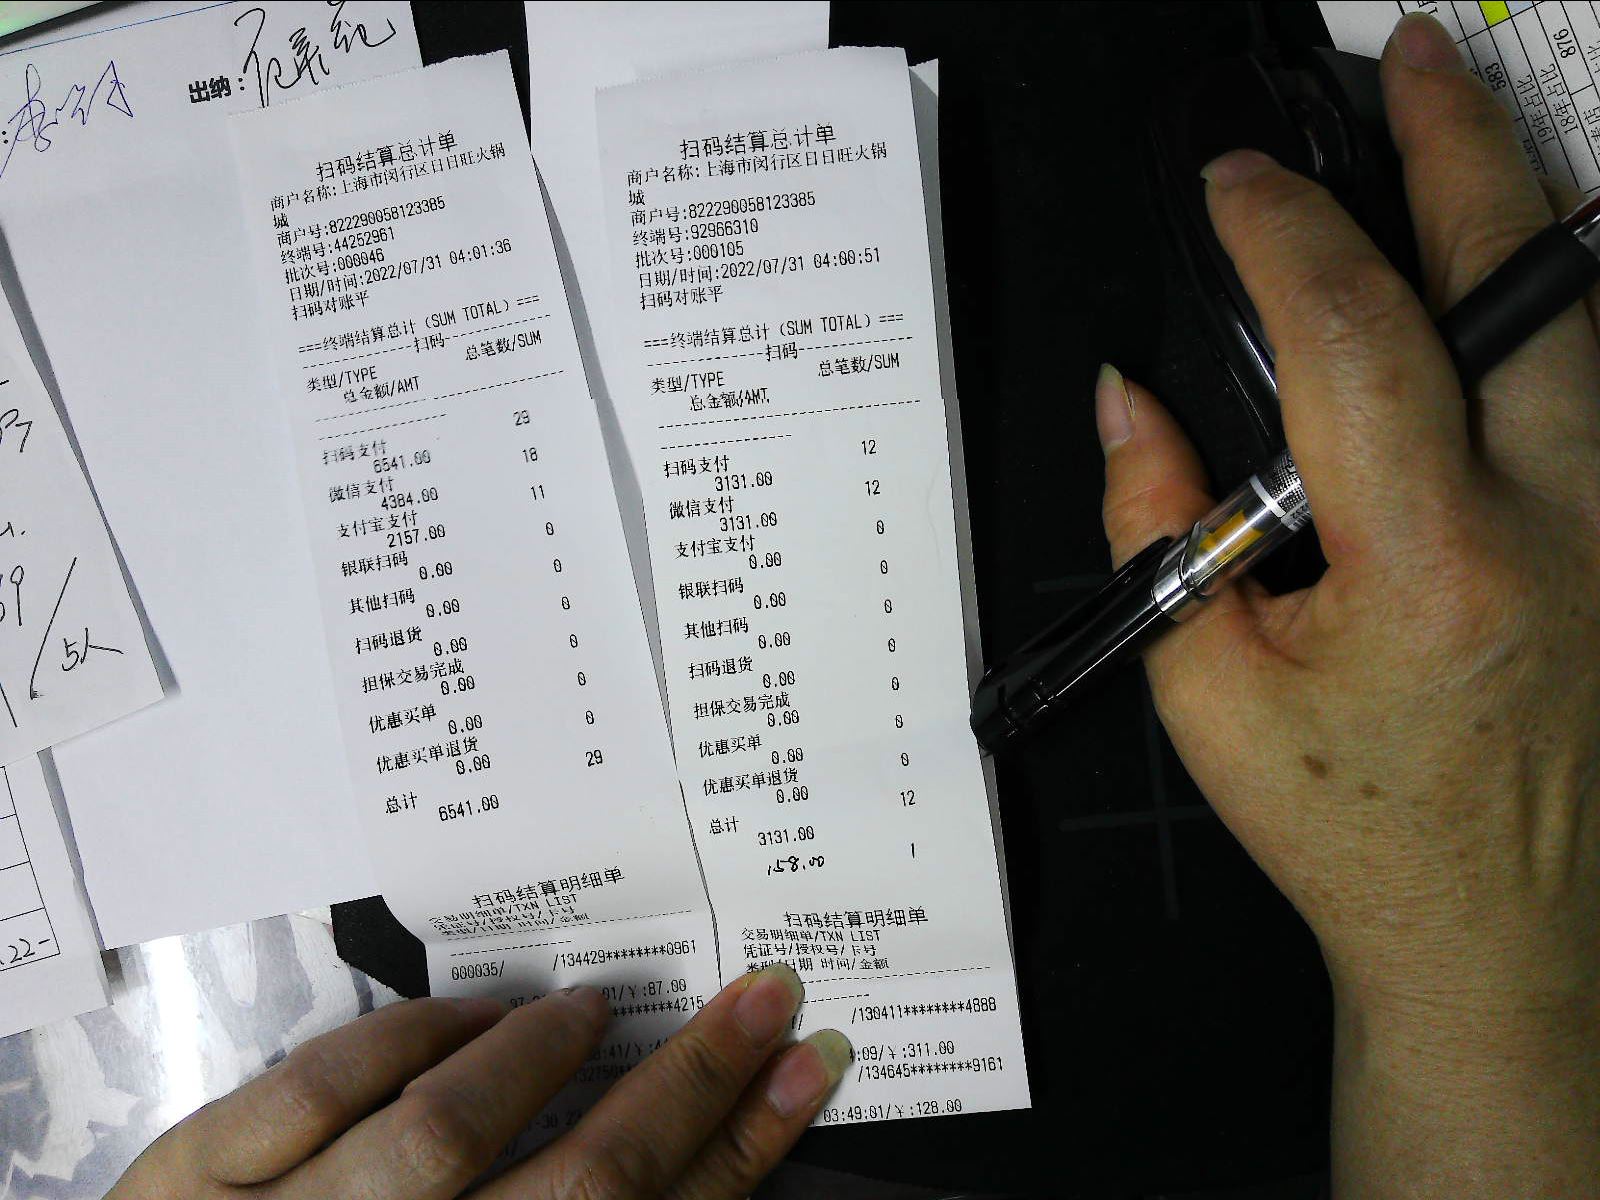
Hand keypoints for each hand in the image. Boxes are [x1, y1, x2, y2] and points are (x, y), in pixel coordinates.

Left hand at [108, 964, 849, 1198]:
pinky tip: (462, 1013)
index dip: (735, 1152)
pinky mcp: (193, 1180)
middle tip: (758, 1000)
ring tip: (586, 1012)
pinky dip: (405, 1033)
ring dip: (540, 1056)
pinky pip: (315, 1085)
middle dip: (689, 1085)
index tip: (803, 1069)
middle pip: (583, 1189)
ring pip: (442, 1130)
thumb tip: (680, 1145)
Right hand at [1095, 12, 1597, 1194]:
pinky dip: (1555, 307)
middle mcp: (1561, 526)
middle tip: (1409, 59)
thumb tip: (1130, 401)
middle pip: (1524, 278)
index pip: (1353, 334)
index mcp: (1431, 566)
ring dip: (1523, 207)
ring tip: (1466, 127)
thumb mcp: (1205, 694)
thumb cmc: (1351, 828)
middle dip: (1459, 146)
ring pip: (1591, 317)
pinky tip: (1512, 273)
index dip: (1283, 230)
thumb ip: (1154, 527)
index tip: (1233, 187)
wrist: (1498, 933)